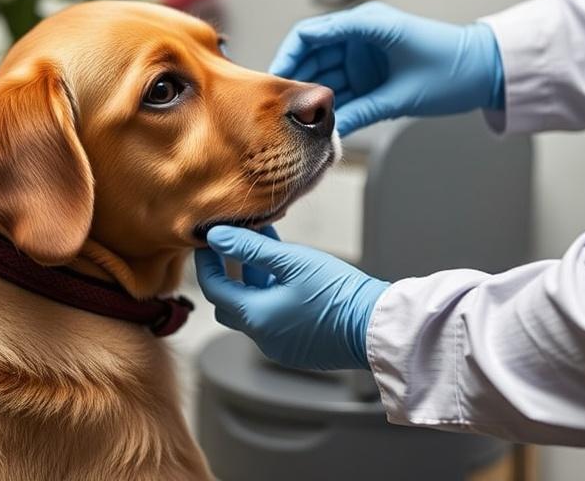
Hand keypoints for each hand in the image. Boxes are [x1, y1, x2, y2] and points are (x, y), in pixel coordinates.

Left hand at [195, 226, 388, 370]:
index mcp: (255, 317)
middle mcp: (263, 338)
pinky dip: (273, 296)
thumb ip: (249, 247)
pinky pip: (275, 319)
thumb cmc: (336, 290)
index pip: (214, 287)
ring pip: (255, 310)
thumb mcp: (291, 260)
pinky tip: (289, 272)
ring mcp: (281, 346)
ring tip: (268, 246)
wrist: (376, 325)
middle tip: (234, 244)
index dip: (207, 261)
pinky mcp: (300, 347)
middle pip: (230, 303)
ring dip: (255, 282)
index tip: (209, 238)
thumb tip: (215, 236)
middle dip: (229, 273)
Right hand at [269, 2, 503, 135]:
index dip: (286, 56)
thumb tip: (329, 133)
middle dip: (296, 82)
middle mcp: (361, 34)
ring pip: (325, 74)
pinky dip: (334, 104)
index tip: (271, 82)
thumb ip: (362, 112)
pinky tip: (324, 125)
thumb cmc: (453, 69)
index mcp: (367, 24)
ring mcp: (365, 52)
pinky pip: (343, 87)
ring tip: (300, 124)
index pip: (311, 34)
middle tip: (280, 111)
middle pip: (313, 55)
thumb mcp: (402, 94)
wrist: (485, 71)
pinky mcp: (372, 71)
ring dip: (314, 97)